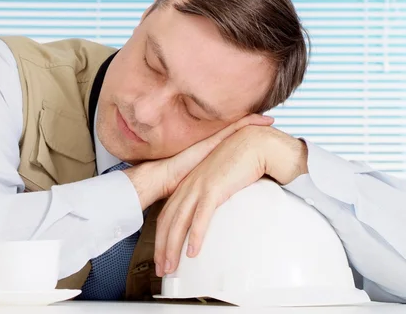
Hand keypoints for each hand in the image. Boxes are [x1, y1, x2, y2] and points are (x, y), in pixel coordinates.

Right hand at [124, 114, 273, 210]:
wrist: (161, 177)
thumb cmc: (174, 182)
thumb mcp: (196, 184)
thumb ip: (207, 187)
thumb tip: (216, 198)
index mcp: (208, 155)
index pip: (229, 140)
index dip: (244, 134)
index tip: (259, 132)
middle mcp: (211, 147)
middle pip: (236, 132)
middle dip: (251, 125)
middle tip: (271, 120)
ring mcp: (212, 143)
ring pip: (237, 128)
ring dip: (253, 123)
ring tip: (271, 119)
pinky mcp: (211, 142)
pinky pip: (234, 128)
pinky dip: (248, 122)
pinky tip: (263, 119)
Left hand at [154, 125, 307, 276]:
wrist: (251, 143)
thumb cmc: (238, 161)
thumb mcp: (218, 181)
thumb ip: (211, 196)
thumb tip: (210, 215)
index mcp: (187, 185)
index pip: (166, 216)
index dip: (161, 238)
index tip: (162, 255)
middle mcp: (188, 186)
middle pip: (167, 222)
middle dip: (162, 248)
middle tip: (162, 269)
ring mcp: (198, 187)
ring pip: (179, 222)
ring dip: (173, 248)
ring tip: (172, 267)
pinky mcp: (213, 188)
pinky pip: (201, 217)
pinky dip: (195, 236)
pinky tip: (193, 252)